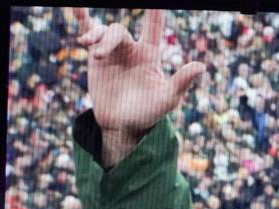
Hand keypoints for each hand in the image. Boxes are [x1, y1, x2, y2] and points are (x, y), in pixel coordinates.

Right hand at [72, 8, 205, 162]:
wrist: (123, 126)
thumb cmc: (149, 113)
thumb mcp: (168, 99)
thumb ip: (181, 81)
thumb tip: (201, 66)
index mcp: (149, 55)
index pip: (152, 28)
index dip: (154, 13)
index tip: (155, 2)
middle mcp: (131, 50)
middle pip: (118, 32)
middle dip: (108, 39)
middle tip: (98, 54)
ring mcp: (113, 52)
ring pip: (104, 33)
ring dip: (96, 38)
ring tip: (91, 51)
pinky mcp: (96, 58)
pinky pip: (90, 34)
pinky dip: (84, 21)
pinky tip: (76, 10)